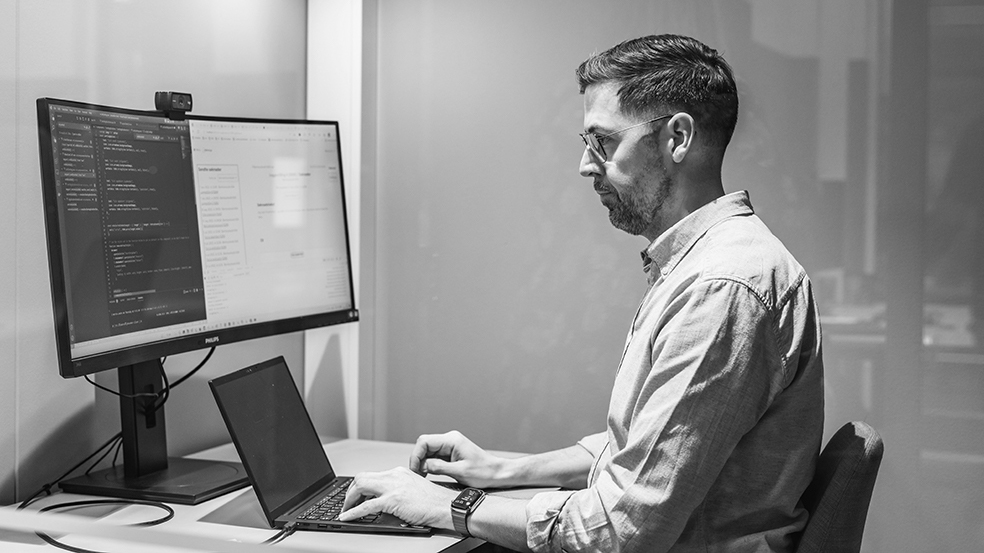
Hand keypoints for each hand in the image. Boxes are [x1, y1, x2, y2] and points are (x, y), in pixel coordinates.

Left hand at [338, 466, 457, 528]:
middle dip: (351, 491)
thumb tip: (384, 501)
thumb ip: (398, 491)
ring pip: (360, 486)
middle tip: (347, 503)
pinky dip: (352, 512)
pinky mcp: (393, 500)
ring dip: (349, 499)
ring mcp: (393, 486)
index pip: (372, 475)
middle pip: (362, 477)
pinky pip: (365, 506)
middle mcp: (394, 475)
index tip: (356, 496)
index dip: (361, 487)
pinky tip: (347, 517)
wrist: (447, 505)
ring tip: (345, 510)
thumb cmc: (435, 502)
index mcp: (399, 473)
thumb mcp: (413, 489)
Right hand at [410, 431, 513, 487]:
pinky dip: (428, 464)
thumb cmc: (484, 472)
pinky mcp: (450, 453)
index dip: (416, 456)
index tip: (415, 470)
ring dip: (422, 462)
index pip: (424, 442)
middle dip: (417, 459)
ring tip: (422, 476)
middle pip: (424, 445)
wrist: (497, 473)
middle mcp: (450, 439)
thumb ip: (439, 467)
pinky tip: (428, 474)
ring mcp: (450, 445)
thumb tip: (422, 466)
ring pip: (427, 450)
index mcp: (452, 440)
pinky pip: (434, 455)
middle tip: (417, 475)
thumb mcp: (460, 472)